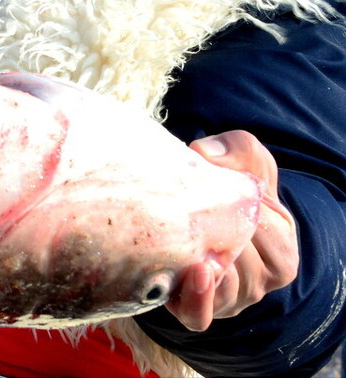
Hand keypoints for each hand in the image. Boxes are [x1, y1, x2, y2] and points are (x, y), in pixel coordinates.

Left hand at [166, 130, 298, 330]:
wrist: (198, 210)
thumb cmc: (229, 185)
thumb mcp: (244, 158)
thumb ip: (236, 148)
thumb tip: (205, 154)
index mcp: (282, 247)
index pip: (266, 230)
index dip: (236, 206)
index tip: (214, 186)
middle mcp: (262, 279)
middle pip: (241, 260)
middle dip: (214, 232)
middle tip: (186, 208)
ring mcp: (233, 298)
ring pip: (221, 286)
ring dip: (200, 260)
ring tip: (183, 235)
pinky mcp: (200, 310)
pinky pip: (201, 317)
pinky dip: (197, 300)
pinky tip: (192, 273)